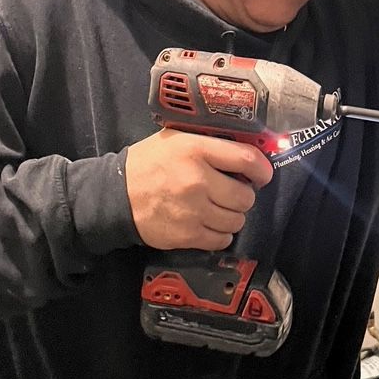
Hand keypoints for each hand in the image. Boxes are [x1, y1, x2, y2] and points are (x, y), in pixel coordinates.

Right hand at [125, 130, 272, 249]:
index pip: (247, 160)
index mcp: (196, 150)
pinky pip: (222, 239)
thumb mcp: (177, 139)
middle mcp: (197, 180)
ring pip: (237, 220)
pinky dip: (220, 234)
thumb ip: (210, 144)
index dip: (262, 169)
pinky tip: (208, 223)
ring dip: (232, 216)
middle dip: (243, 195)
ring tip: (217, 208)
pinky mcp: (187, 235)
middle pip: (246, 196)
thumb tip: (247, 152)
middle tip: (230, 192)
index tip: (262, 174)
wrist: (115, 196)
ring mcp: (193, 210)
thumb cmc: (148, 164)